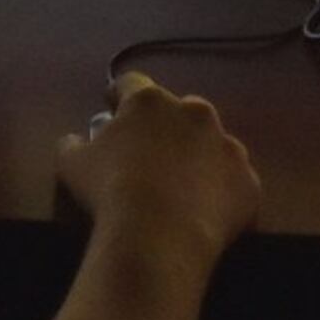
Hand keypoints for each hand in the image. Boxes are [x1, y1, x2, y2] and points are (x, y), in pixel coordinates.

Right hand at [56, 72, 260, 266]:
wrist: (158, 237)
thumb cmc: (109, 190)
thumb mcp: (71, 163)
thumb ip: (73, 142)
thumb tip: (75, 139)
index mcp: (149, 101)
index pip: (131, 83)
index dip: (119, 95)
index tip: (111, 108)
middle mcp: (194, 113)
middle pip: (180, 109)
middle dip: (166, 126)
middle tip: (150, 154)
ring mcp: (228, 147)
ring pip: (213, 143)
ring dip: (199, 156)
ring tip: (182, 186)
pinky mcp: (249, 182)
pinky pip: (234, 181)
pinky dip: (221, 191)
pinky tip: (204, 211)